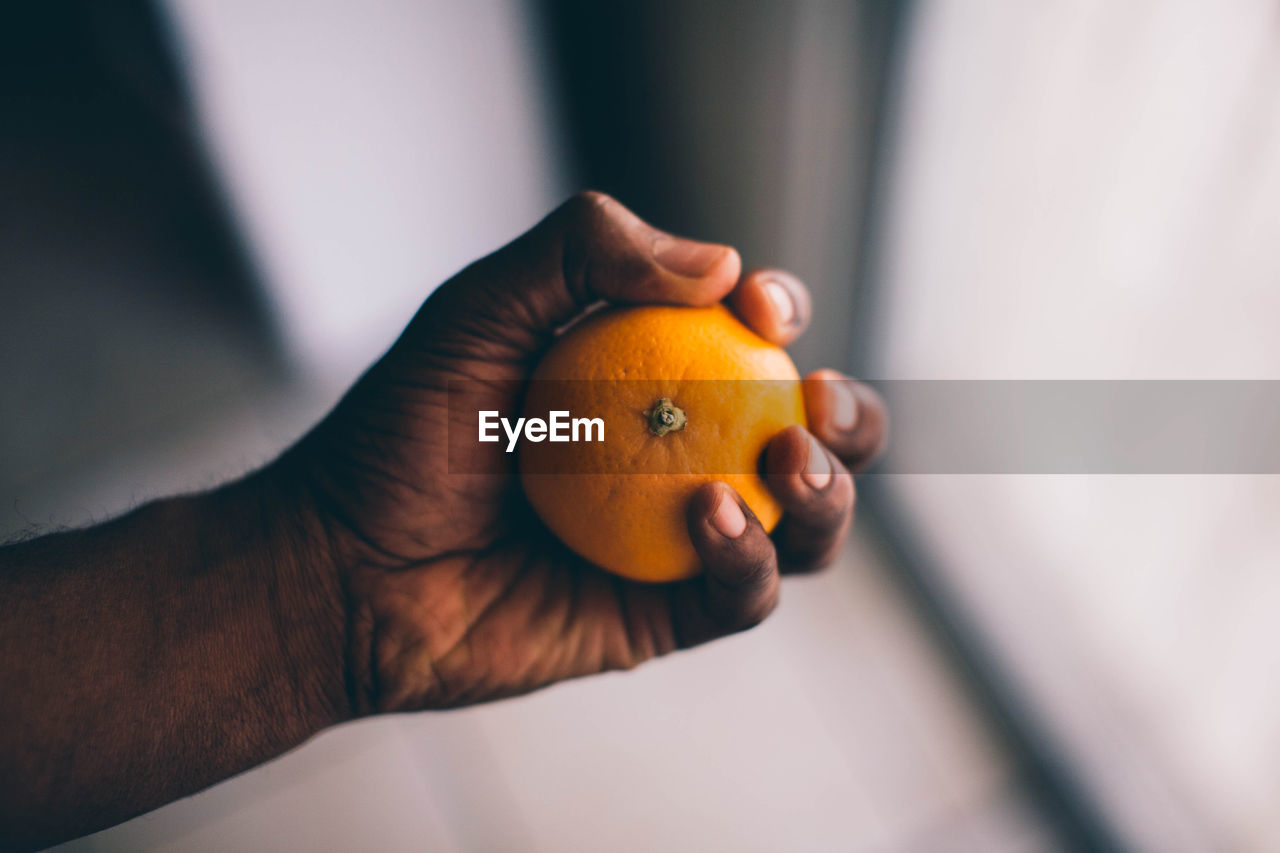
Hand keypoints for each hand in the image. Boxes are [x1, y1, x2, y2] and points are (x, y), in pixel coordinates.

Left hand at [285, 192, 887, 713]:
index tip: (759, 306)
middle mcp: (676, 457)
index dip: (779, 312)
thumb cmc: (400, 436)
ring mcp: (676, 540)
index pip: (745, 339)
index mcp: (643, 379)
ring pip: (804, 522)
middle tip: (819, 400)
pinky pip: (745, 592)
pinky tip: (708, 515)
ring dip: (828, 491)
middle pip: (805, 434)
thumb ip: (579, 251)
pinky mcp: (664, 617)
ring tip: (787, 460)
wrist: (345, 568)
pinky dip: (750, 555)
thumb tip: (719, 264)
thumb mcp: (478, 310)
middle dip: (850, 415)